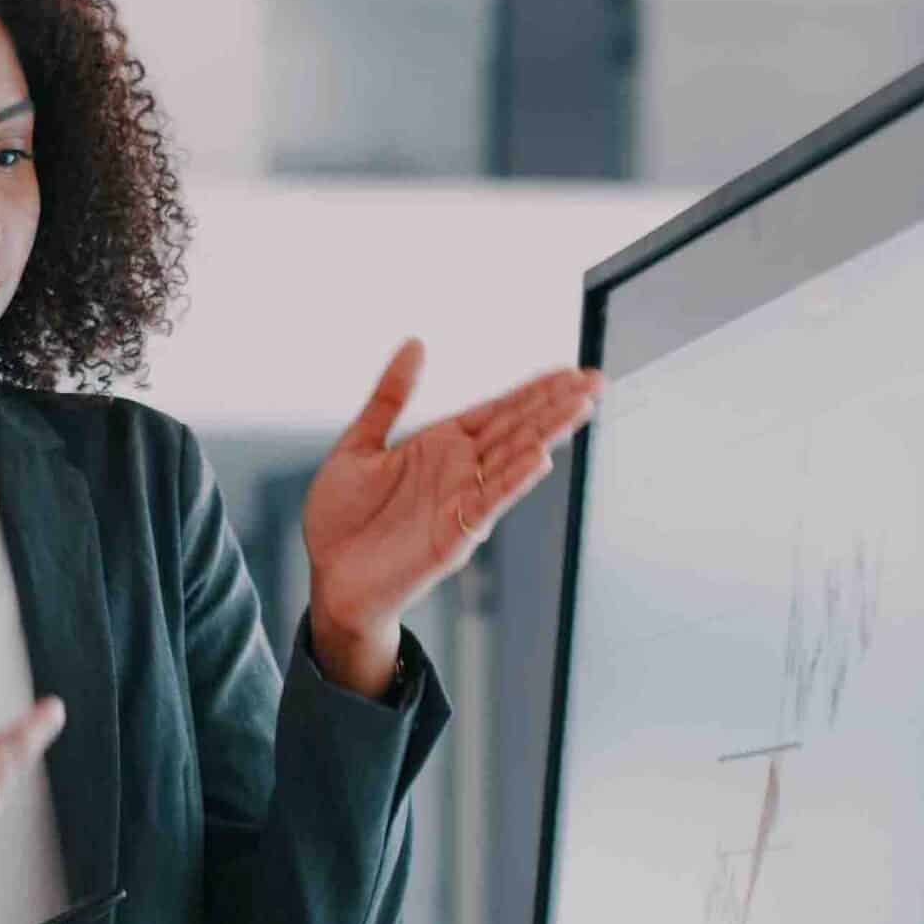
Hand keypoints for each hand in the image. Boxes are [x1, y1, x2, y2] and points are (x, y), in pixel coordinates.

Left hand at [300, 340, 599, 692]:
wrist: (328, 578)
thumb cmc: (342, 520)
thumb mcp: (359, 445)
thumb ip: (389, 397)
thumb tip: (415, 345)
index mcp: (439, 446)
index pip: (497, 410)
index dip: (533, 389)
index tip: (570, 369)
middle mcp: (457, 471)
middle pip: (515, 428)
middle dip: (555, 403)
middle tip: (595, 379)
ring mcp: (460, 502)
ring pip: (512, 460)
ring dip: (547, 432)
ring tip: (581, 405)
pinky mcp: (454, 535)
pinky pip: (489, 502)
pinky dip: (514, 480)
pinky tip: (541, 456)